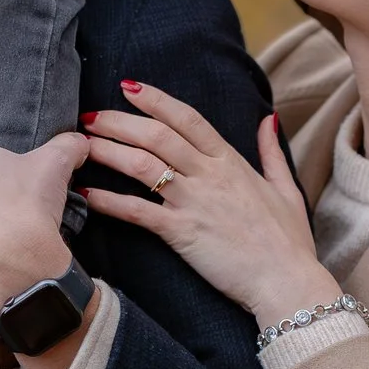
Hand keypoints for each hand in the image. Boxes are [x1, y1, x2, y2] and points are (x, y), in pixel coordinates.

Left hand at [83, 81, 339, 325]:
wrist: (287, 282)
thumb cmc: (289, 242)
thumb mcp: (286, 188)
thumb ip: (271, 151)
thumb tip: (267, 118)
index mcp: (231, 161)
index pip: (187, 118)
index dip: (155, 99)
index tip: (128, 87)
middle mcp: (209, 175)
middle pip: (157, 135)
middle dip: (119, 121)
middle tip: (89, 117)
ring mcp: (194, 202)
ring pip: (143, 165)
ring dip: (108, 151)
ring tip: (80, 146)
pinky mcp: (182, 232)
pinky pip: (138, 212)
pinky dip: (110, 201)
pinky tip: (87, 194)